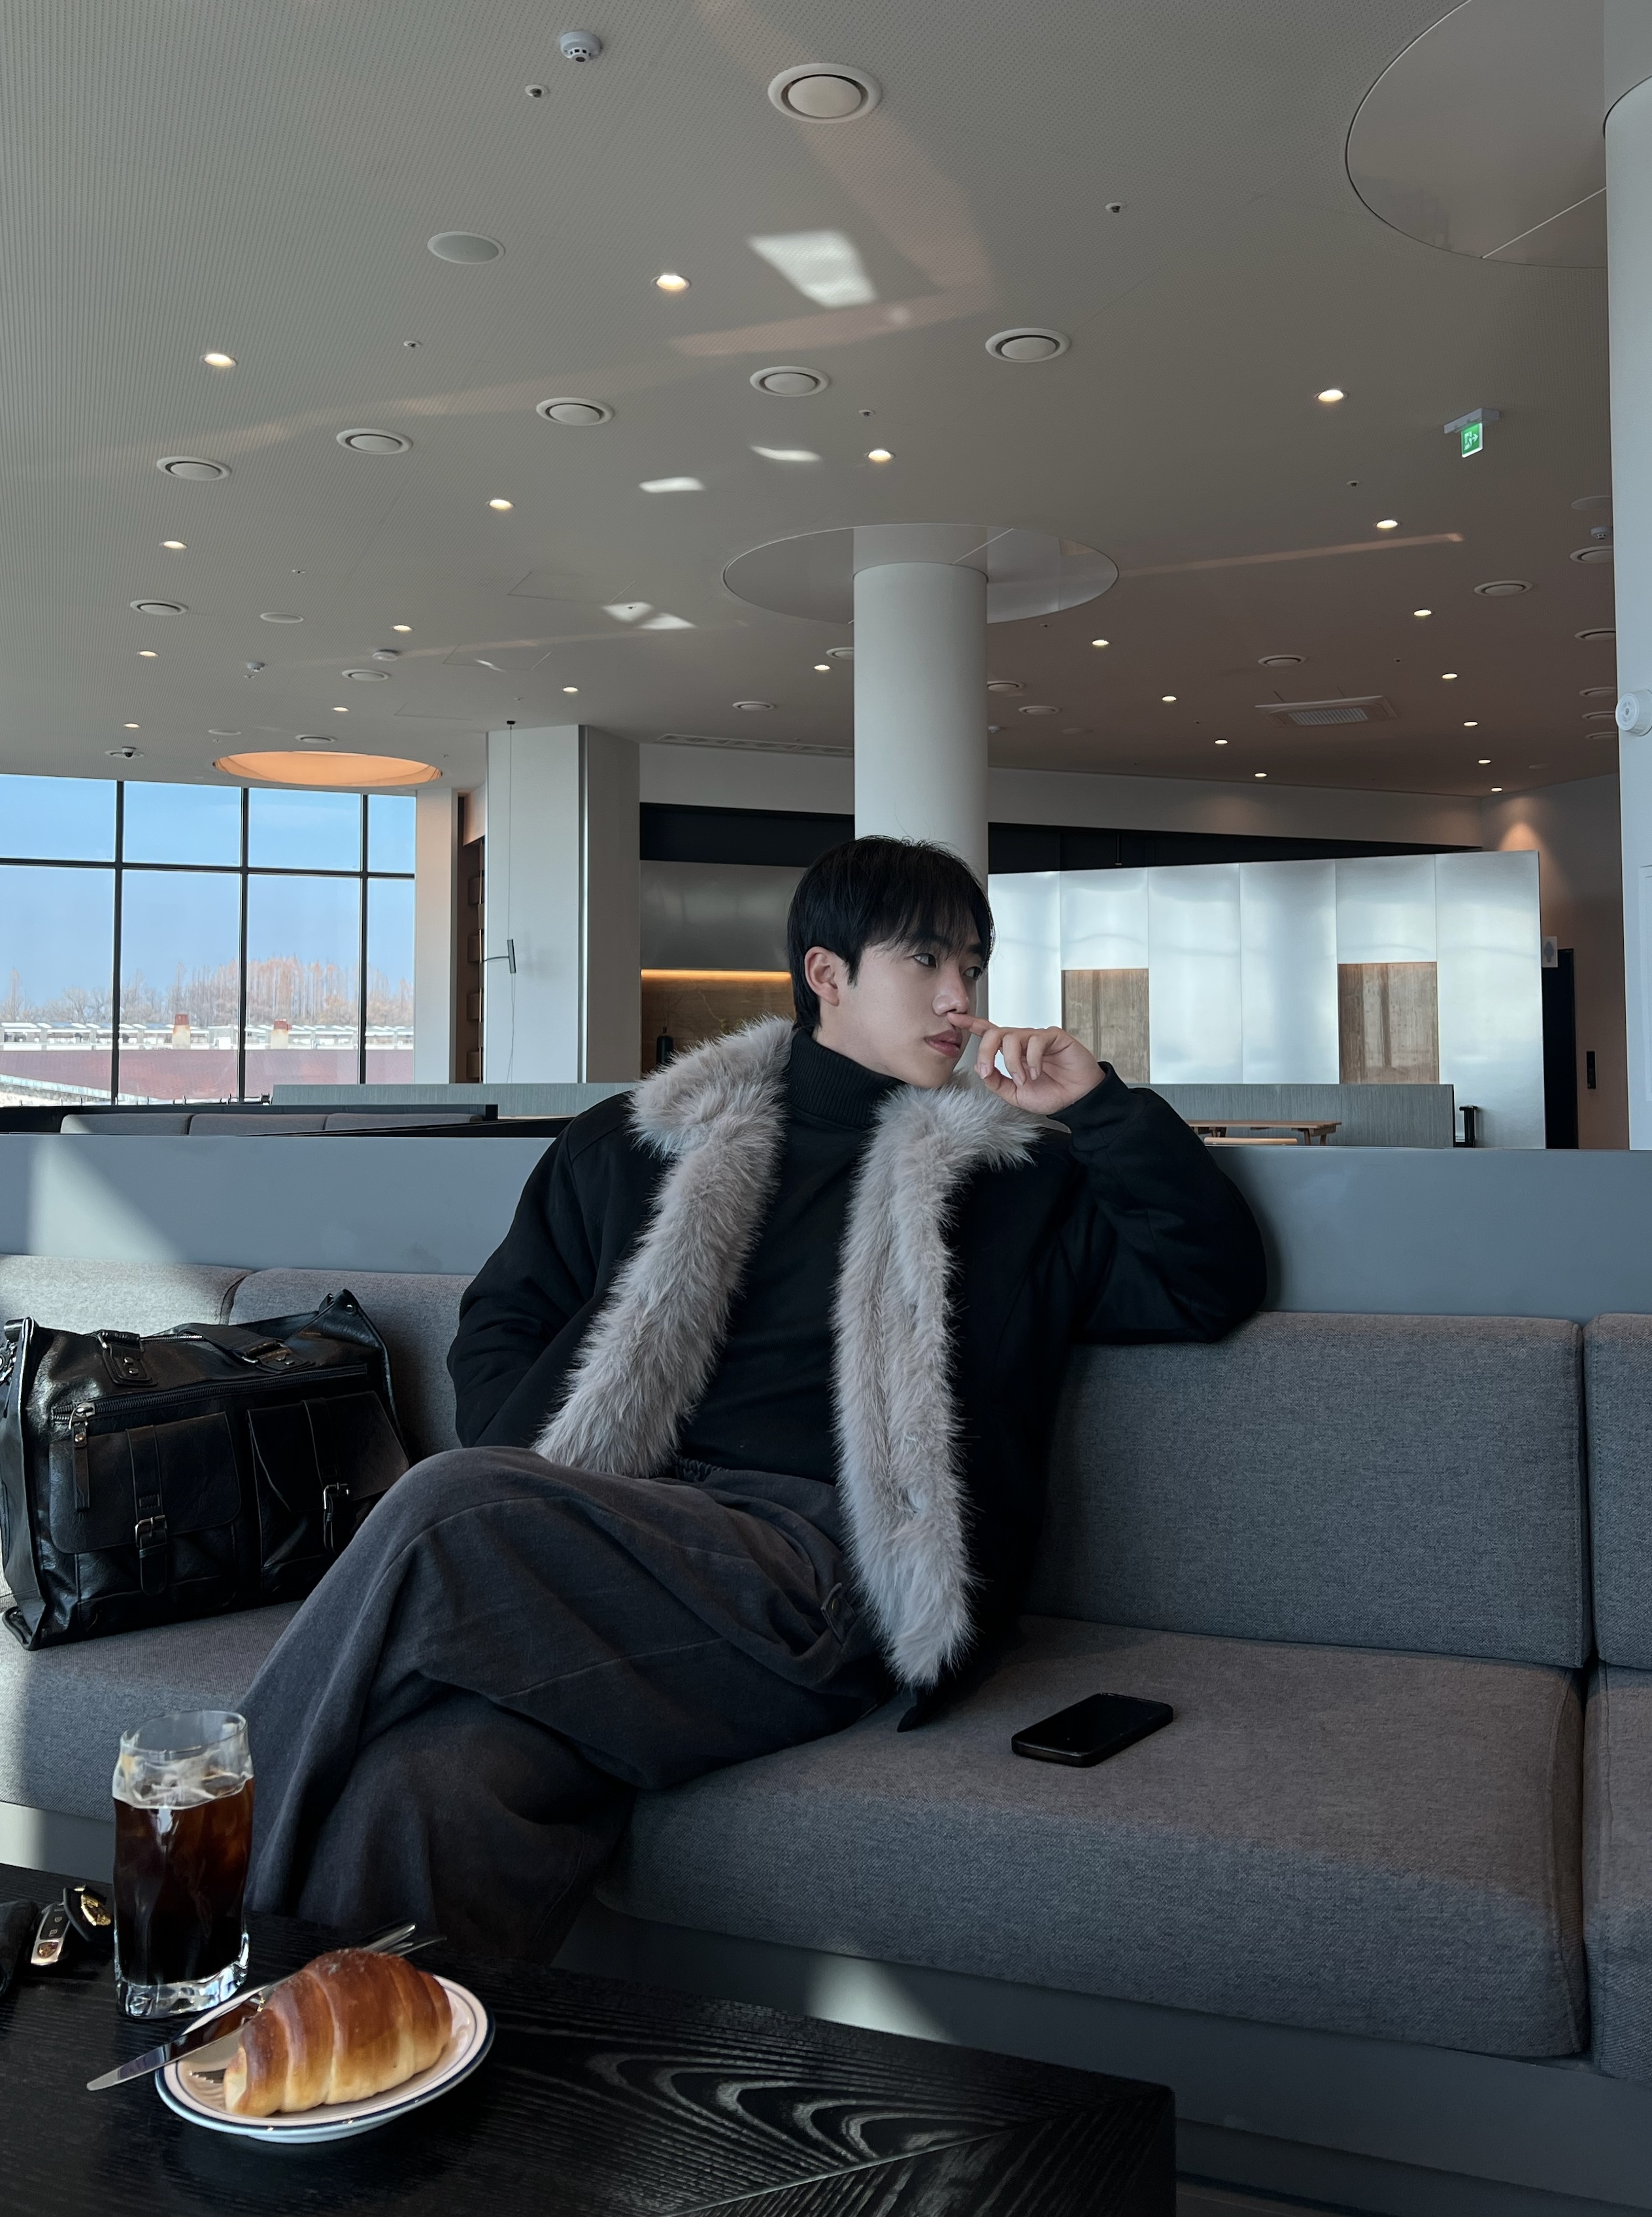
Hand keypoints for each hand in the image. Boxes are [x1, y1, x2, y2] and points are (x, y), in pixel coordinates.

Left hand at [961, 1017, 1103, 1114]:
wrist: (1077, 1100)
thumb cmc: (1051, 1094)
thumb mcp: (1015, 1095)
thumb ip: (996, 1082)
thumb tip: (981, 1068)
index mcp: (1011, 1052)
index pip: (988, 1033)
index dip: (971, 1024)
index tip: (953, 1018)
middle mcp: (1023, 1041)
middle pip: (994, 1033)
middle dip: (985, 1051)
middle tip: (988, 1071)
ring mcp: (1038, 1037)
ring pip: (1012, 1037)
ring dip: (1012, 1063)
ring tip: (1023, 1080)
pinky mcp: (1054, 1036)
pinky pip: (1036, 1040)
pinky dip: (1032, 1060)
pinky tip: (1037, 1073)